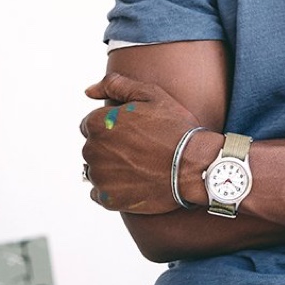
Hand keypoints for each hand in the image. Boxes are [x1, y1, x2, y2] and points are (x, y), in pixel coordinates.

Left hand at [80, 72, 215, 212]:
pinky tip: (136, 181)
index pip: (91, 124)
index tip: (135, 131)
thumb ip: (115, 85)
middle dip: (111, 146)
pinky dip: (113, 188)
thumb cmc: (175, 128)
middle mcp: (92, 150)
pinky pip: (100, 192)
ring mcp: (99, 177)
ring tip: (141, 165)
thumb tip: (88, 91)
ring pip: (97, 169)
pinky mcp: (108, 199)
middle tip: (142, 148)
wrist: (195, 167)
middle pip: (94, 147)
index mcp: (98, 123)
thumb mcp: (151, 94)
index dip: (114, 126)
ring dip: (112, 167)